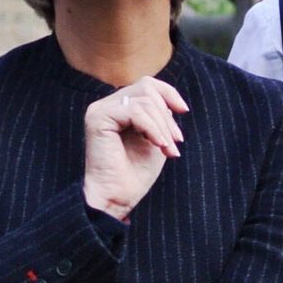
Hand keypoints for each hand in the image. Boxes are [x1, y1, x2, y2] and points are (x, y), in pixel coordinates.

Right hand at [82, 77, 188, 220]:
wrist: (117, 197)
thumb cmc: (136, 172)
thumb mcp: (156, 137)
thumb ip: (160, 116)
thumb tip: (170, 100)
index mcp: (120, 108)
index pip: (147, 85)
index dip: (169, 93)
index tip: (184, 111)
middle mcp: (108, 105)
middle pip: (147, 88)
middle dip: (167, 116)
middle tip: (175, 142)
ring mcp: (100, 109)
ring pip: (144, 101)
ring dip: (162, 127)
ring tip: (169, 150)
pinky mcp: (98, 117)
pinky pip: (135, 111)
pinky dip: (152, 128)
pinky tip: (158, 145)